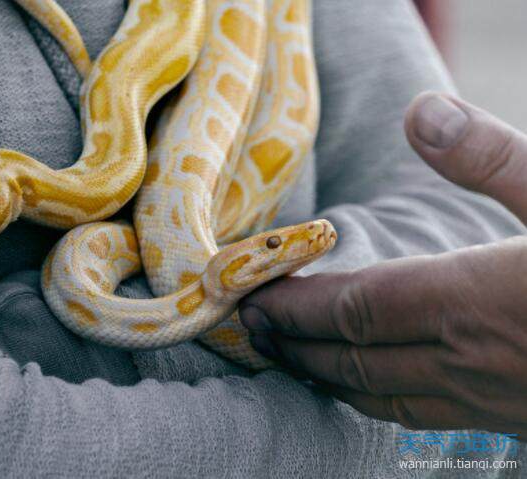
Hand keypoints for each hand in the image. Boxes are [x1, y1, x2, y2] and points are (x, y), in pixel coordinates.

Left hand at [240, 92, 526, 436]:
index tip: (255, 297)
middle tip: (252, 333)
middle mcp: (469, 361)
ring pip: (382, 396)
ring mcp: (492, 401)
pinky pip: (422, 416)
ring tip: (292, 361)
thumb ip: (495, 158)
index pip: (352, 310)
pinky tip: (373, 386)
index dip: (298, 306)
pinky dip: (379, 399)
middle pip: (353, 359)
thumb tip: (421, 113)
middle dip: (296, 346)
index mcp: (472, 302)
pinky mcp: (517, 420)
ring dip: (328, 377)